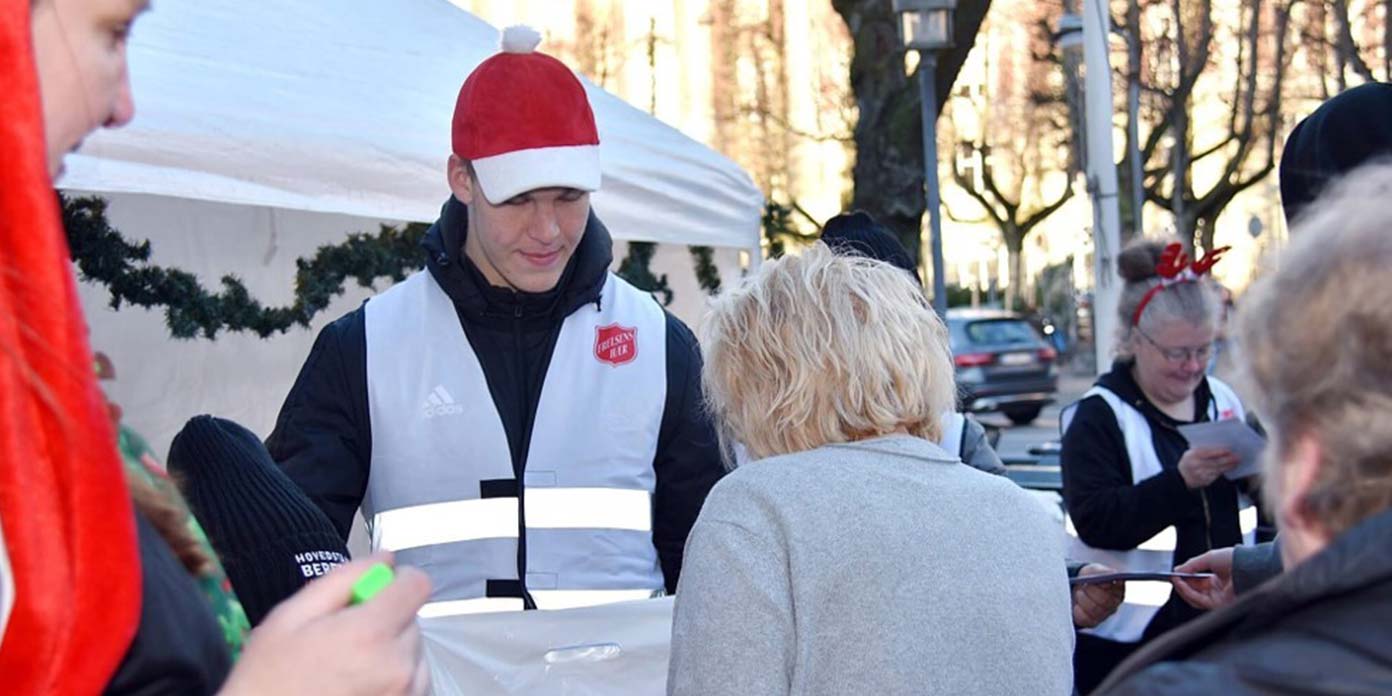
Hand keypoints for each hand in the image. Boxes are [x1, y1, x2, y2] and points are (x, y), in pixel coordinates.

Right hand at [219, 554, 431, 695]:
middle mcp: (397, 666)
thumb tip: (385, 559)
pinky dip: (394, 679)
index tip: (378, 587)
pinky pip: (414, 681)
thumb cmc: (267, 682)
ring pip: (415, 653)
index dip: (398, 579)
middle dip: (386, 620)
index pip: (417, 584)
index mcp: (369, 634)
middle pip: (412, 620)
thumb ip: (343, 579)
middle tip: (344, 638)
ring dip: (391, 652)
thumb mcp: (290, 618)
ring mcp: (406, 693)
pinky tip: (358, 686)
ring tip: (348, 668)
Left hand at [1072, 564, 1125, 628]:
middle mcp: (1114, 603)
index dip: (1106, 584)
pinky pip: (1085, 618)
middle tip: (1083, 585)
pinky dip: (1078, 610)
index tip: (1097, 581)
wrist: (1074, 589)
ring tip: (1079, 593)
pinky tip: (1077, 604)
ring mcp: (1104, 614)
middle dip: (1091, 591)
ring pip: (1094, 609)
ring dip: (1083, 599)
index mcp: (1117, 589)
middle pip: (1105, 600)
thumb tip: (1113, 574)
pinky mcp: (1092, 622)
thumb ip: (1102, 571)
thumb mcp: (1093, 571)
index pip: (1117, 588)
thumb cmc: (1087, 578)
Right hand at [1172, 547, 1235, 609]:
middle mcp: (1218, 590)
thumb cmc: (1235, 559)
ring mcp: (1219, 598)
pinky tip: (1181, 583)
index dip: (1186, 579)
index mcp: (1218, 580)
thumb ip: (1192, 565)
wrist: (1249, 565)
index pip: (1198, 583)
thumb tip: (1177, 570)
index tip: (1175, 574)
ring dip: (1182, 589)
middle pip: (1194, 592)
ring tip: (1175, 579)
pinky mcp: (1219, 604)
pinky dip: (1188, 592)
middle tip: (1172, 577)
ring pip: (1194, 598)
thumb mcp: (1209, 558)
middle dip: (1182, 585)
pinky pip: (1199, 600)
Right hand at [1177, 447, 1238, 488]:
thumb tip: (1219, 446)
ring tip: (1236, 462)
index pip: (1207, 453)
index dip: (1219, 452)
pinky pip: (1216, 476)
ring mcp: (1199, 475)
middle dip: (1227, 460)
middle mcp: (1195, 466)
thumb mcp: (1190, 452)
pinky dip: (1224, 471)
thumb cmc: (1188, 461)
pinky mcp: (1204, 482)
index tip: (1229, 450)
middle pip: (1214, 463)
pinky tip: (1230, 468)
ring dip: (1228, 466)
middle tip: (1237, 457)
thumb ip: (1202, 449)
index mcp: (1191, 456)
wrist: (1180, 477)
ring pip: (1217, 470)